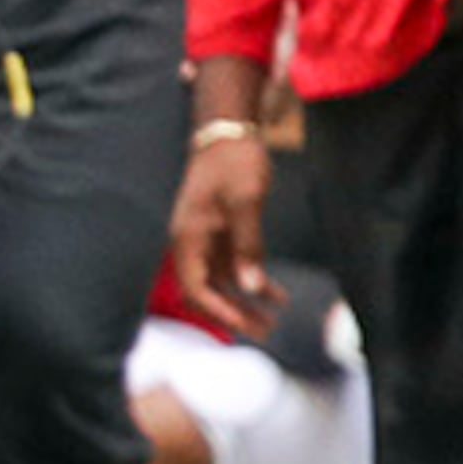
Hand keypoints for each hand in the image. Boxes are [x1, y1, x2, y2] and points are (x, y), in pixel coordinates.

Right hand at [168, 131, 282, 338]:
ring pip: (221, 282)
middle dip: (233, 314)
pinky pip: (231, 266)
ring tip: (272, 319)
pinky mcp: (218, 232)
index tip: (248, 327)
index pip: (196, 290)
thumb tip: (249, 288)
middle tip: (264, 332)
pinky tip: (275, 294)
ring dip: (244, 301)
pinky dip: (251, 280)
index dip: (220, 312)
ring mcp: (204, 239)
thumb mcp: (246, 203)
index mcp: (187, 238)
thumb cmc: (234, 164)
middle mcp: (190, 243)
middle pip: (205, 291)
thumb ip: (247, 247)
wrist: (228, 132)